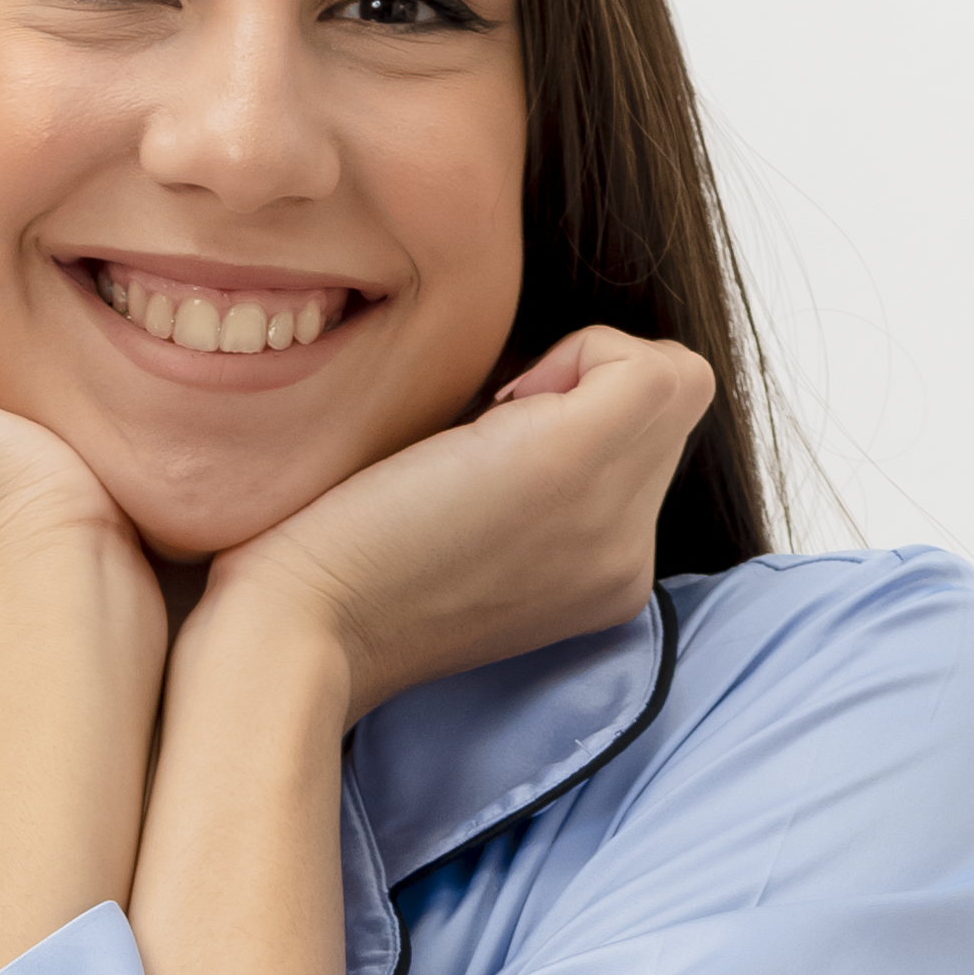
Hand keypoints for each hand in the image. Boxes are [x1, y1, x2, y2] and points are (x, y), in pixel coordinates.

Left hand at [191, 323, 719, 727]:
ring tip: (485, 437)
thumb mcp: (461, 520)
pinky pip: (660, 364)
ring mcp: (620, 526)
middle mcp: (629, 565)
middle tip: (479, 441)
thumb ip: (523, 468)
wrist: (300, 625)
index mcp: (600, 581)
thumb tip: (543, 390)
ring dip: (576, 371)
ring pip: (673, 384)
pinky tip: (494, 412)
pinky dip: (582, 350)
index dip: (576, 412)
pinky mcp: (586, 467)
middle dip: (581, 388)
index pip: (648, 449)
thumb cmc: (340, 565)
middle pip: (667, 413)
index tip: (483, 454)